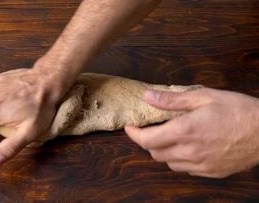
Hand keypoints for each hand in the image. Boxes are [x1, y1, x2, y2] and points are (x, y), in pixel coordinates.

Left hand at [125, 88, 258, 177]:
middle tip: (151, 129)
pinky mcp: (210, 173)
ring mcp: (200, 165)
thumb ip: (172, 100)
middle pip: (155, 153)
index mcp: (185, 131)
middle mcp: (189, 152)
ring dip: (163, 151)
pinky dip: (179, 159)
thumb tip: (147, 96)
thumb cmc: (238, 110)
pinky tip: (187, 148)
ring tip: (169, 138)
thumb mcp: (204, 97)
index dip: (134, 134)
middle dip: (148, 141)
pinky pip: (185, 169)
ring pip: (169, 163)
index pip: (147, 139)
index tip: (130, 127)